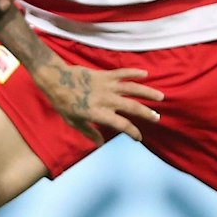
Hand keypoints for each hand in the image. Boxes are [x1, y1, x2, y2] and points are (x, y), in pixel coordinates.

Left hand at [32, 62, 163, 141]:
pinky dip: (134, 72)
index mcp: (98, 113)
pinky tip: (145, 74)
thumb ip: (88, 132)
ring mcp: (106, 86)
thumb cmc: (62, 103)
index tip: (139, 137)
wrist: (56, 80)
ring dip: (147, 92)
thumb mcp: (73, 122)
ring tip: (160, 96)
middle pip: (132, 107)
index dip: (132, 132)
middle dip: (146, 113)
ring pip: (132, 88)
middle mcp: (105, 100)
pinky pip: (122, 73)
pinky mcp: (104, 75)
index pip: (121, 125)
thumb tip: (100, 143)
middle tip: (157, 118)